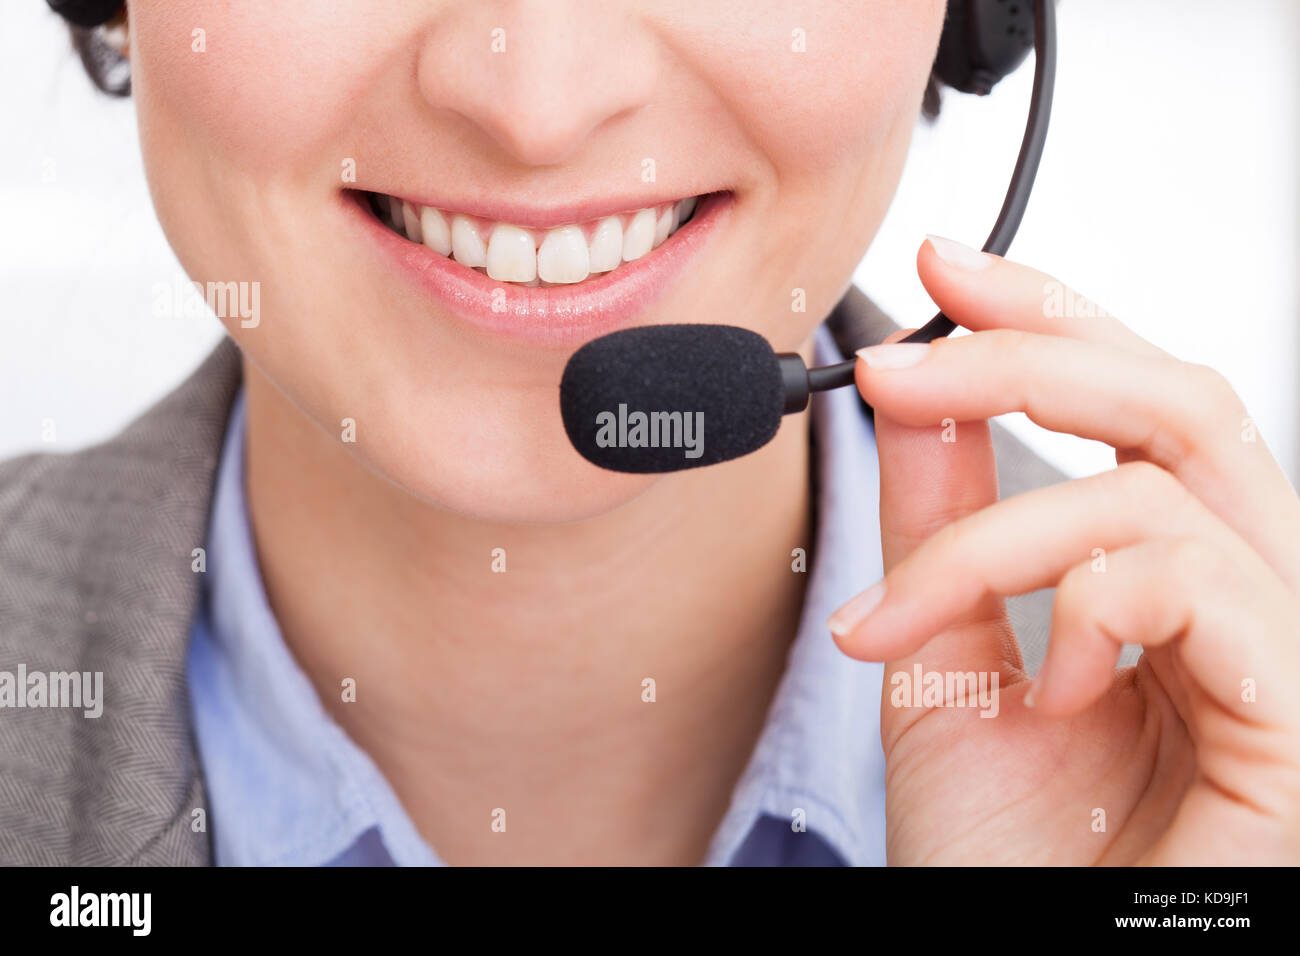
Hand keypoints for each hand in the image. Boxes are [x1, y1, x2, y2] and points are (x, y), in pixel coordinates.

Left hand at [829, 235, 1299, 864]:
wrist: (1015, 952)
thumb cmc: (998, 847)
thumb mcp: (943, 655)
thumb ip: (942, 520)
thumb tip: (918, 392)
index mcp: (1170, 577)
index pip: (1140, 403)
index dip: (1055, 315)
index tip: (944, 270)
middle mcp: (1245, 598)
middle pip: (1180, 403)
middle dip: (1025, 357)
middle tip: (898, 366)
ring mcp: (1285, 656)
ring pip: (1161, 490)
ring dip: (997, 532)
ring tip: (904, 619)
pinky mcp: (1298, 721)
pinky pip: (1206, 589)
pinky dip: (1089, 612)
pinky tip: (1044, 690)